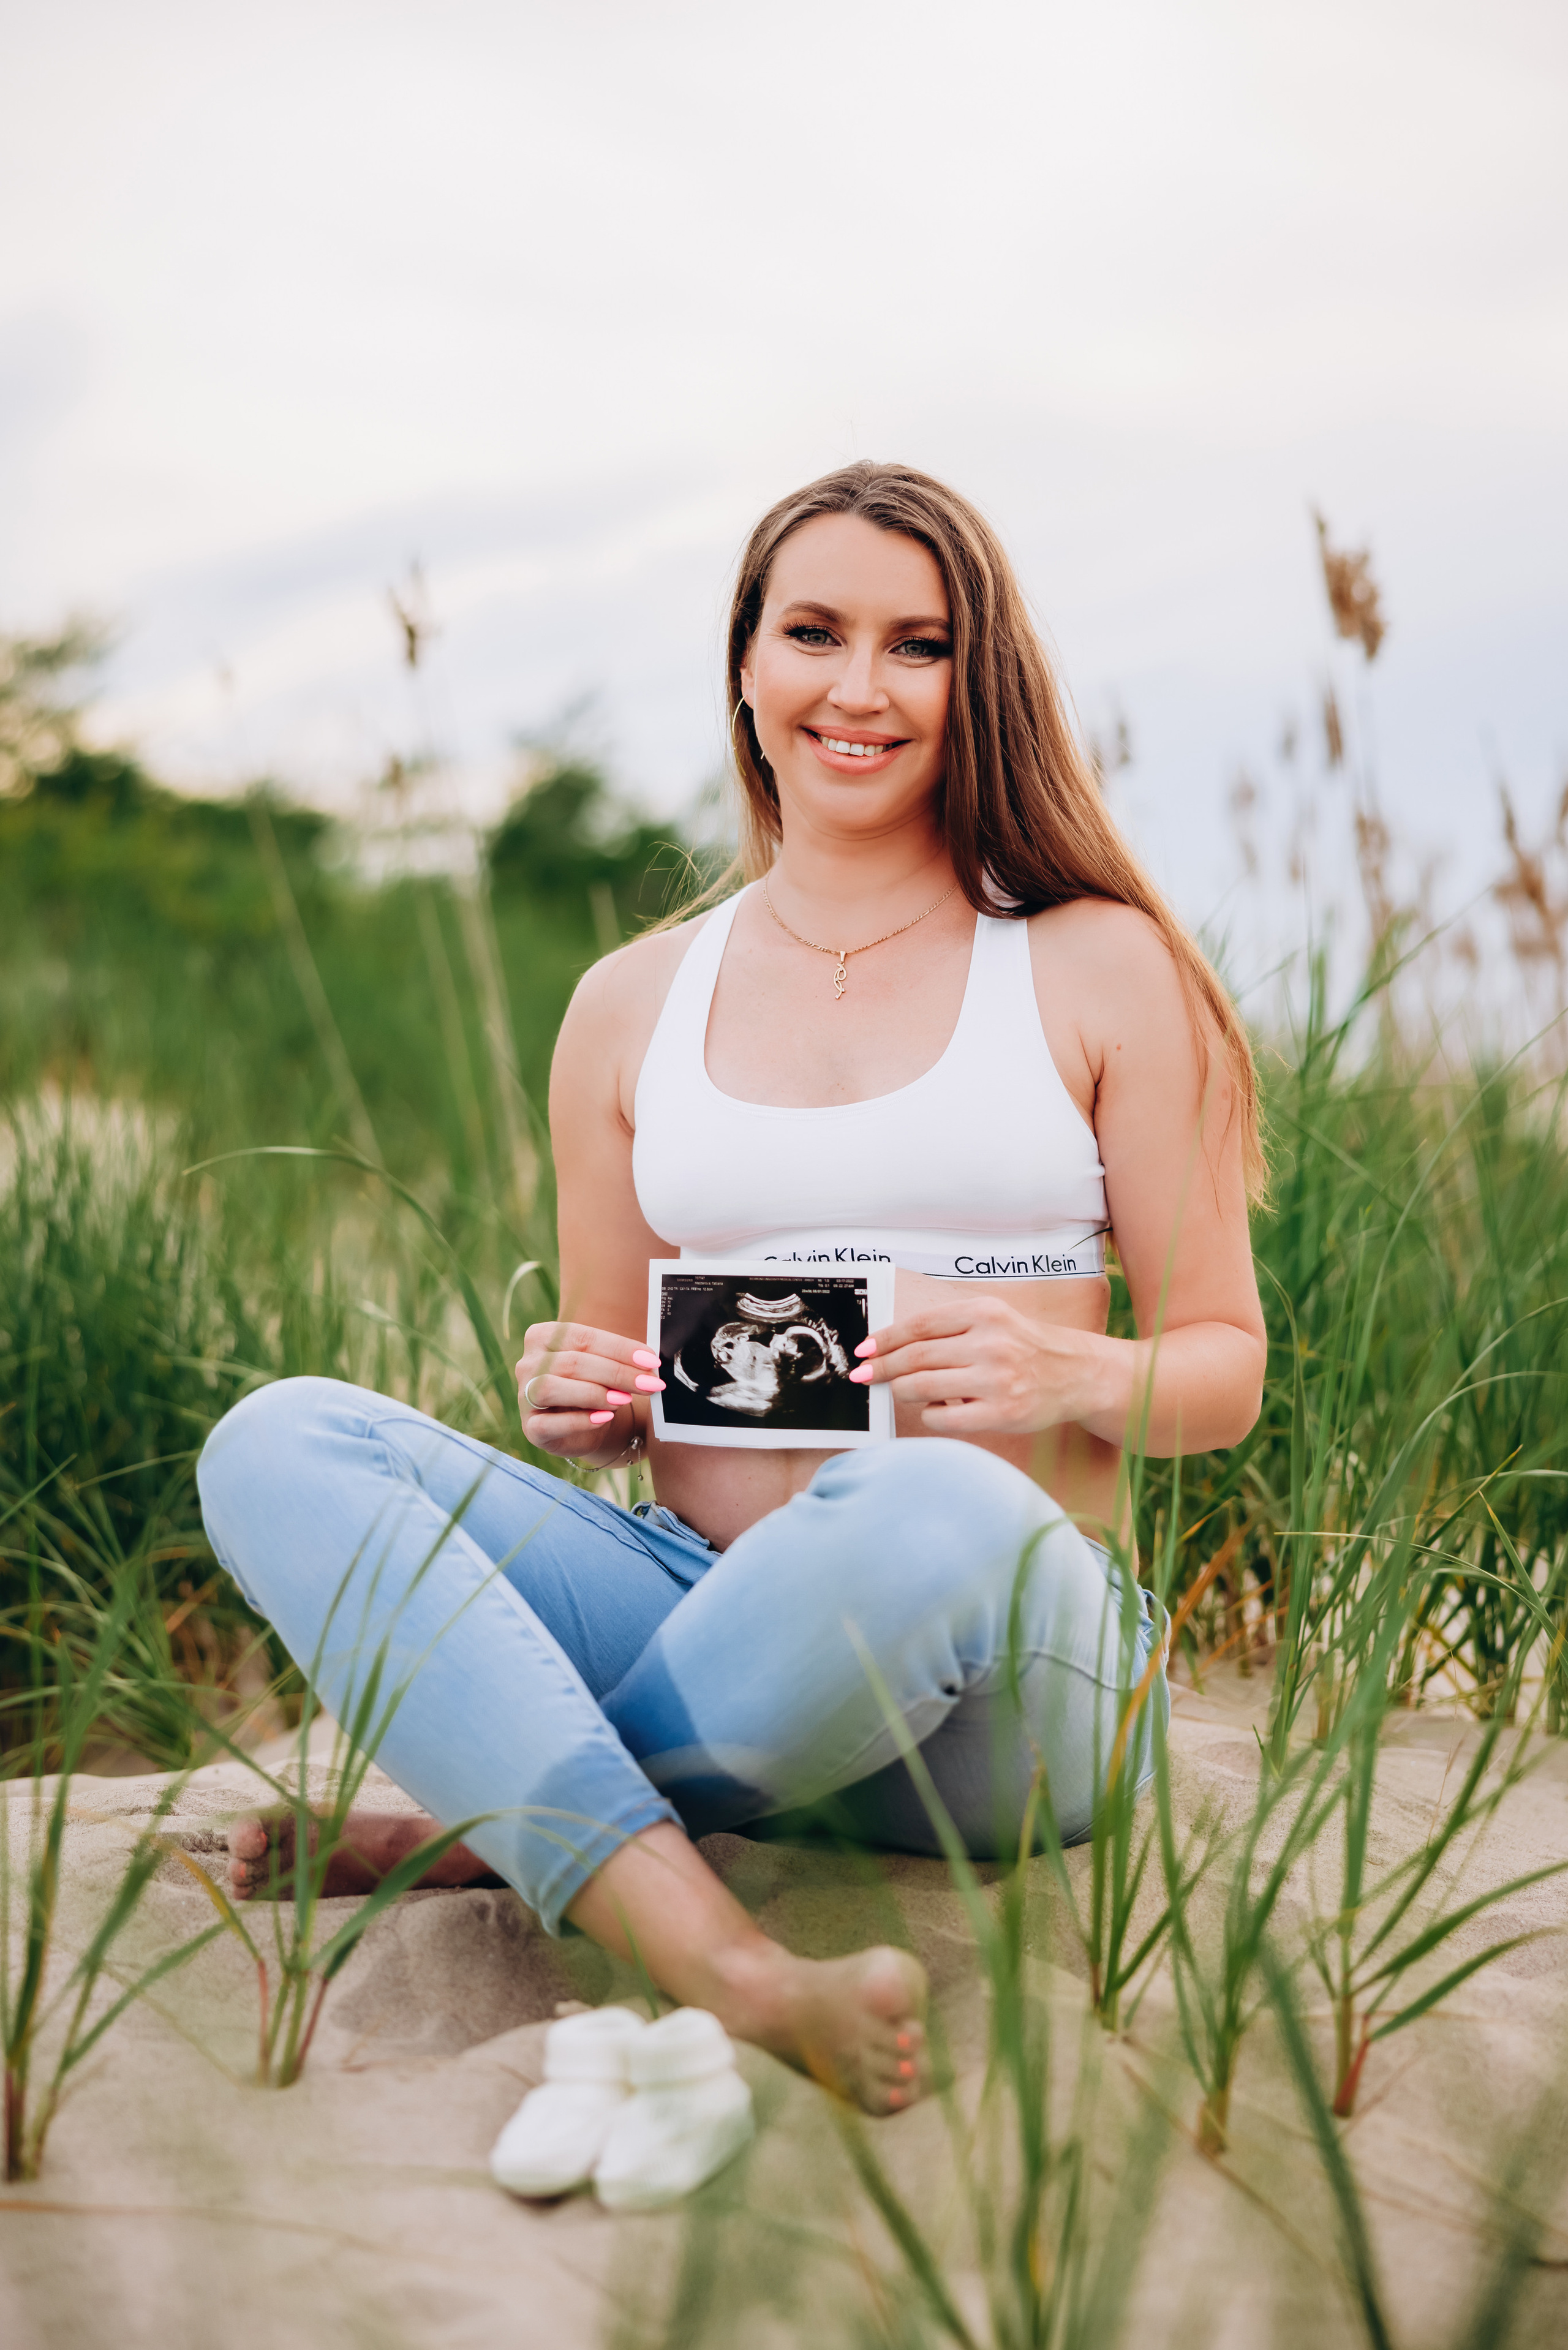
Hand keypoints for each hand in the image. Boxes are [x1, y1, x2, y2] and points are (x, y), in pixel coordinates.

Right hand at [518, 1320, 664, 1460]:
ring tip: (624, 1399)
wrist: (581, 1424)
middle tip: (649, 1383)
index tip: (651, 1360)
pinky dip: (579, 1420)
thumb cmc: (592, 1384)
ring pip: (553, 1388)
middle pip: (573, 1363)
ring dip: (595, 1394)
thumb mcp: (604, 1365)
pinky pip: (549, 1423)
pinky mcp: (530, 1427)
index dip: (619, 1349)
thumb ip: (619, 1359)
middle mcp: (528, 1363)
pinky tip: (604, 1418)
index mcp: (543, 1336)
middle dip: (617, 1373)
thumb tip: (649, 1364)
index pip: (583, 1337)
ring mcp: (524, 1396)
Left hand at [847, 1295, 1091, 1435]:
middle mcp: (990, 1343)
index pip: (919, 1325)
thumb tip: (891, 1344)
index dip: (885, 1339)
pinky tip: (938, 1407)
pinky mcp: (1001, 1413)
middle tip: (863, 1376)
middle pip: (915, 1357)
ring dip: (902, 1390)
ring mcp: (996, 1380)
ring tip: (901, 1390)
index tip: (865, 1350)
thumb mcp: (992, 1319)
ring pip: (922, 1387)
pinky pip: (943, 1417)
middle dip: (881, 1368)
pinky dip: (930, 1413)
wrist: (1075, 1373)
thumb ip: (949, 1327)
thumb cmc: (1025, 1346)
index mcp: (984, 1313)